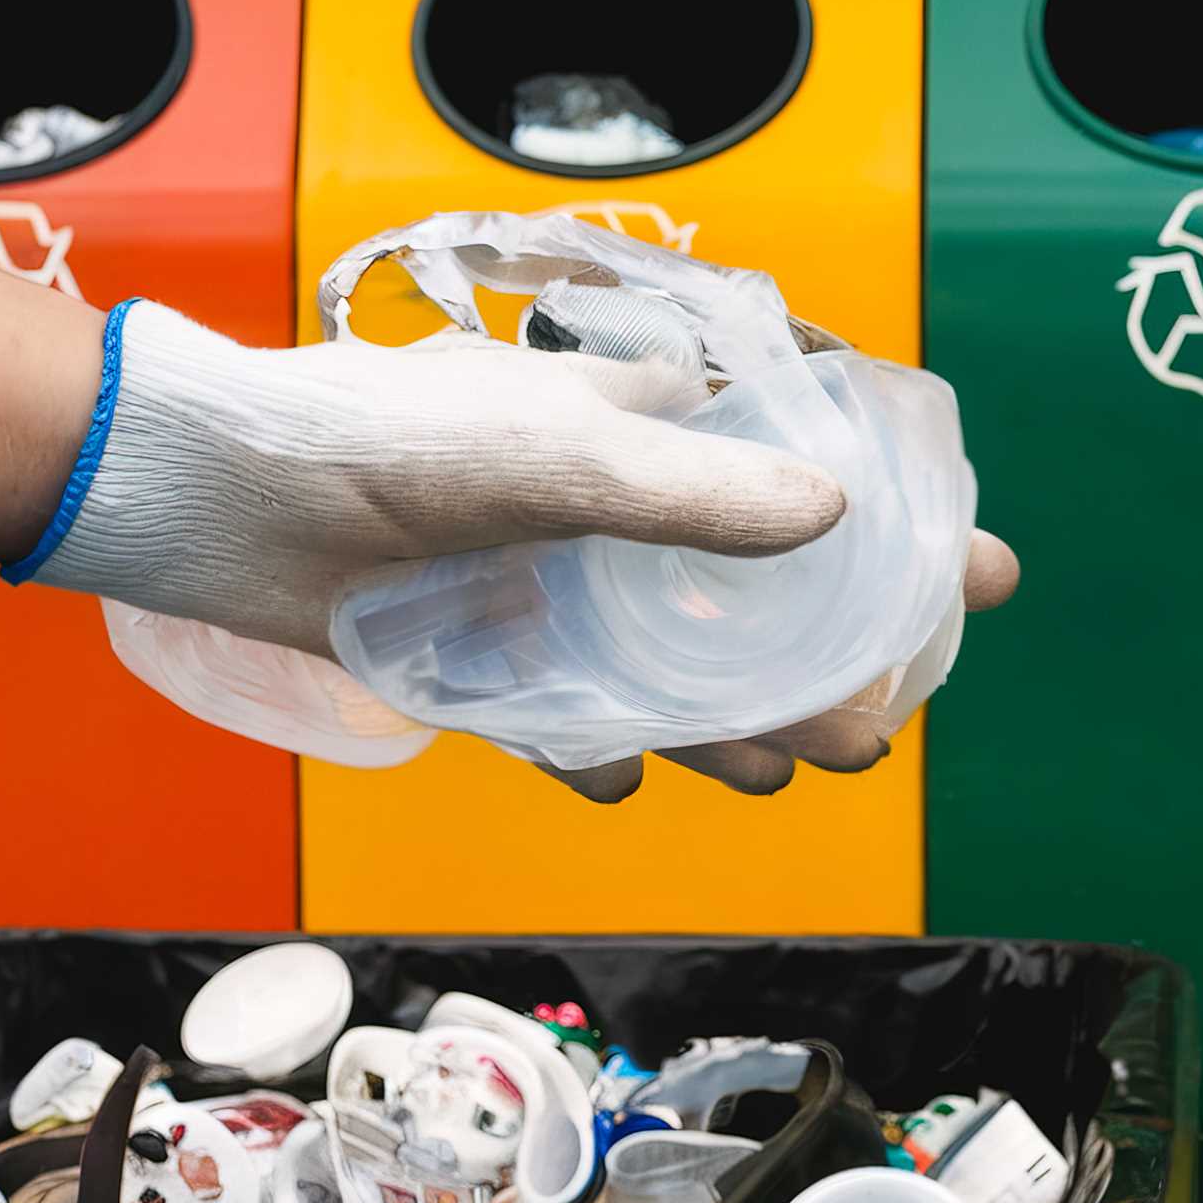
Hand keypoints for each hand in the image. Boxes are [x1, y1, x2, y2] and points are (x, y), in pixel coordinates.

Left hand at [26, 302, 1017, 797]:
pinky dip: (604, 750)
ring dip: (740, 724)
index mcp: (660, 431)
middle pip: (771, 597)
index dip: (906, 526)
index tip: (980, 579)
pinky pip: (575, 721)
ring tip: (787, 766)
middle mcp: (625, 513)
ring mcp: (564, 588)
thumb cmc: (391, 440)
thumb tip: (831, 516)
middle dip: (837, 663)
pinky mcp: (493, 656)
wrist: (222, 498)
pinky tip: (623, 771)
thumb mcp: (562, 457)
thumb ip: (693, 494)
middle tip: (877, 721)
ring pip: (689, 671)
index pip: (819, 471)